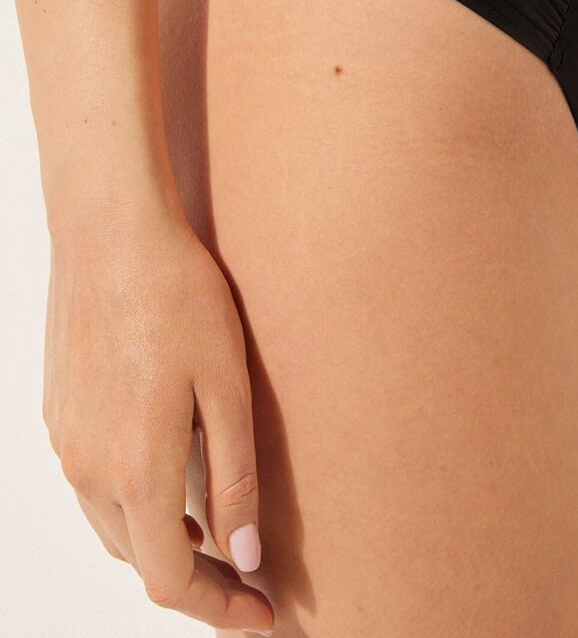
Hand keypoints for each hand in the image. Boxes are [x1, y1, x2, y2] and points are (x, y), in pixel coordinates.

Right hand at [42, 204, 274, 634]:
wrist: (111, 235)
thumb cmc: (179, 300)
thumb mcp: (227, 388)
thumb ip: (235, 478)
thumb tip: (247, 556)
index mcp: (137, 472)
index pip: (173, 581)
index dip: (220, 609)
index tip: (263, 617)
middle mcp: (90, 471)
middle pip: (140, 559)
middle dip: (196, 578)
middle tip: (250, 573)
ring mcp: (65, 442)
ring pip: (113, 525)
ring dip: (160, 541)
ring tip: (212, 532)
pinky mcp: (57, 413)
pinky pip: (93, 483)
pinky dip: (132, 501)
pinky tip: (166, 473)